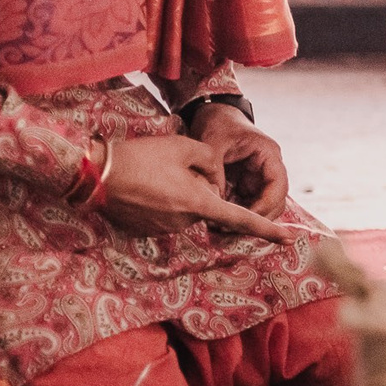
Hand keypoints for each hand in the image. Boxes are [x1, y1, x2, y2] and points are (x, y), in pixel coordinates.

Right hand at [97, 134, 301, 241]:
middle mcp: (186, 222)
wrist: (95, 173)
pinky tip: (144, 186)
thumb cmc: (142, 156)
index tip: (291, 238)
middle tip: (170, 168)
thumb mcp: (186, 147)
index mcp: (200, 203)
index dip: (268, 230)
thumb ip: (213, 163)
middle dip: (198, 186)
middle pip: (206, 204)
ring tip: (154, 176)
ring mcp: (165, 229)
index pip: (242, 219)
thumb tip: (215, 181)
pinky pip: (167, 213)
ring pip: (186, 208)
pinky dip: (162, 200)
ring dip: (179, 193)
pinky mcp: (148, 231)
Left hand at [187, 103, 288, 217]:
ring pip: (264, 206)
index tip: (245, 218)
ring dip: (247, 218)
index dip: (265, 205)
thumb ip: (215, 172)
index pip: (278, 186)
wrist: (213, 113)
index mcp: (268, 155)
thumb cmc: (217, 124)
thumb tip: (213, 201)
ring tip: (223, 227)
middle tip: (232, 228)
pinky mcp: (246, 183)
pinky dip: (237, 213)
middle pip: (276, 201)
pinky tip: (219, 219)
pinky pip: (248, 204)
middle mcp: (269, 169)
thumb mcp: (213, 143)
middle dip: (257, 217)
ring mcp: (259, 177)